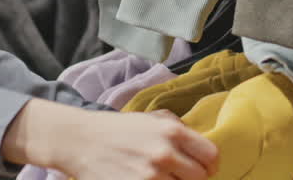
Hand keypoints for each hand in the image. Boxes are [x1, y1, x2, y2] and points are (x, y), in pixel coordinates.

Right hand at [2, 100, 218, 179]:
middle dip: (192, 177)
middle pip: (200, 178)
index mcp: (171, 132)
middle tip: (179, 174)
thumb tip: (202, 147)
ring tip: (159, 177)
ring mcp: (150, 177)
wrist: (81, 140)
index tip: (203, 167)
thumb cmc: (118, 129)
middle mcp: (164, 154)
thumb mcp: (151, 117)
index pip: (211, 156)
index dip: (209, 164)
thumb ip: (179, 128)